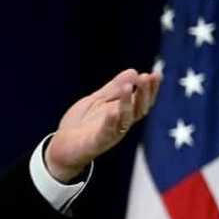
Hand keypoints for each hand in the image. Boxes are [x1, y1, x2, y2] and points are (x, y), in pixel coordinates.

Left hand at [44, 68, 161, 182]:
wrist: (62, 146)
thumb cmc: (82, 124)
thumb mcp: (97, 100)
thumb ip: (113, 88)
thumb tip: (133, 71)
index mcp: (122, 113)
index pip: (142, 101)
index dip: (151, 88)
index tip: (156, 74)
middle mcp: (120, 124)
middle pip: (139, 109)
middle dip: (144, 93)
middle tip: (146, 77)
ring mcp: (110, 133)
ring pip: (125, 119)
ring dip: (127, 103)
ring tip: (128, 86)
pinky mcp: (96, 142)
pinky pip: (106, 132)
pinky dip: (111, 122)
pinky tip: (113, 111)